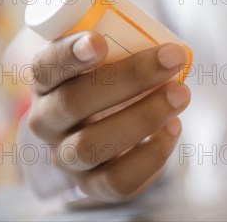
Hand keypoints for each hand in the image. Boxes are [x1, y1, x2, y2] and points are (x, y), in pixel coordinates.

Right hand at [26, 31, 189, 202]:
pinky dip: (152, 153)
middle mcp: (47, 122)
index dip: (68, 54)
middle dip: (130, 78)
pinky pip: (119, 178)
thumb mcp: (110, 60)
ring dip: (144, 117)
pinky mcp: (94, 185)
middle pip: (73, 102)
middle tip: (172, 59)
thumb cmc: (112, 83)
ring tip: (181, 94)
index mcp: (46, 83)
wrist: (108, 133)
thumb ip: (124, 46)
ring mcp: (67, 157)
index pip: (45, 68)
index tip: (99, 41)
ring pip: (92, 145)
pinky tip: (174, 127)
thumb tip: (166, 46)